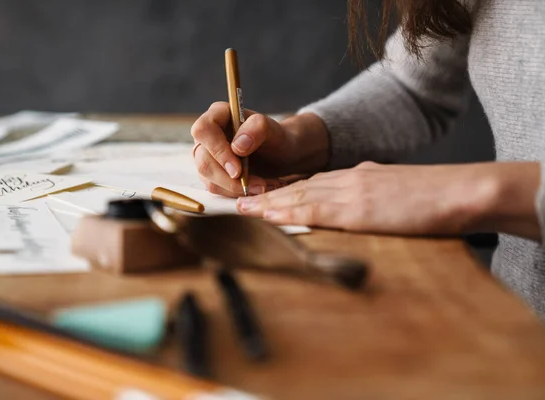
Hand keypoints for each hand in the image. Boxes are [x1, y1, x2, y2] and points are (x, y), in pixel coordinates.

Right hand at [191, 102, 328, 197]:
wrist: (283, 155)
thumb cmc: (277, 138)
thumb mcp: (274, 130)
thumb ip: (257, 129)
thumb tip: (237, 146)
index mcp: (218, 115)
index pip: (204, 130)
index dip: (217, 150)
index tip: (238, 170)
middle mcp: (208, 135)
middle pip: (204, 161)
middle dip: (229, 179)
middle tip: (257, 185)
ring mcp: (208, 156)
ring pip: (209, 179)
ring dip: (236, 189)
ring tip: (263, 187)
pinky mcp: (213, 174)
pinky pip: (217, 189)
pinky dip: (237, 193)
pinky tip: (256, 189)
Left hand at [236, 161, 541, 239]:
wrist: (459, 191)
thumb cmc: (434, 194)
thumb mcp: (396, 187)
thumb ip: (374, 189)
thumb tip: (361, 198)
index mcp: (357, 175)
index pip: (312, 181)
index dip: (284, 189)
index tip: (263, 194)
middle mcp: (348, 179)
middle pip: (298, 186)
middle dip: (266, 194)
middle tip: (238, 199)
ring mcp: (351, 192)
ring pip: (299, 195)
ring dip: (268, 203)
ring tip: (241, 207)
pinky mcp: (358, 208)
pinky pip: (314, 209)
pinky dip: (288, 211)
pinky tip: (269, 215)